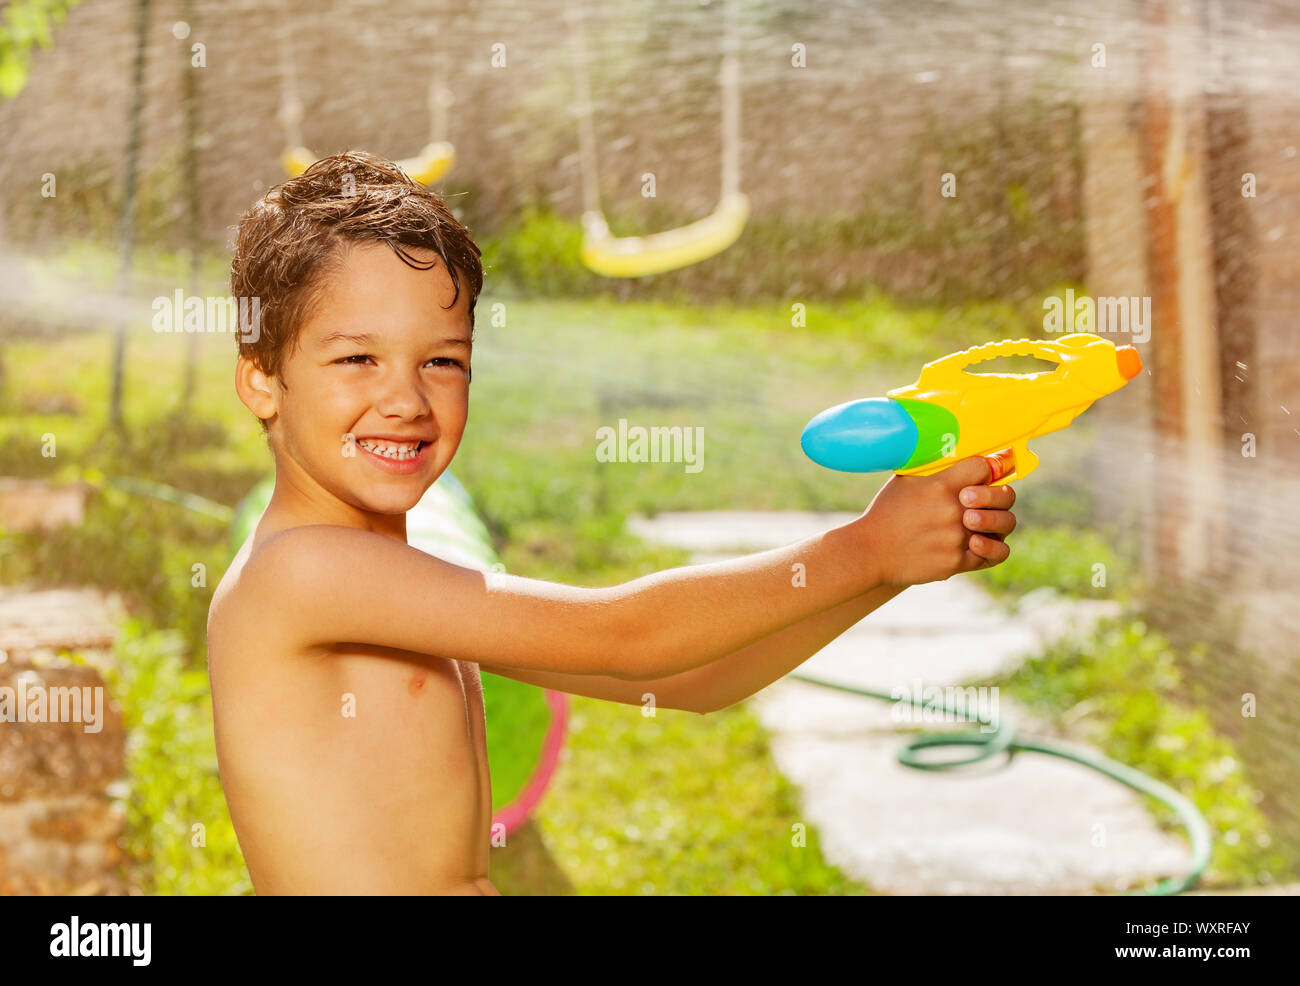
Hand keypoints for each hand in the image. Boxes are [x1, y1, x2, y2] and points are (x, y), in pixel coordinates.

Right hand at [855, 456, 1015, 586]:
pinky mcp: (957, 561)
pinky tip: (979, 541)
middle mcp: (954, 511)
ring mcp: (958, 538)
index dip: (989, 465)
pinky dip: (991, 547)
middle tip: (986, 497)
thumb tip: (952, 448)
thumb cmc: (886, 513)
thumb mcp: (905, 480)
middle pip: (1004, 495)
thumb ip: (933, 467)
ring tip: (981, 520)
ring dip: (997, 520)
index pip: (984, 466)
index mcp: (940, 485)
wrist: (870, 552)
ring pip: (1004, 524)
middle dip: (999, 493)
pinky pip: (995, 553)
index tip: (987, 469)